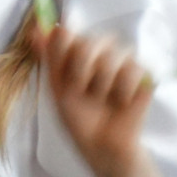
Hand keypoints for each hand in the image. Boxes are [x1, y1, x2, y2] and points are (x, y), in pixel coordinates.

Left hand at [32, 25, 165, 176]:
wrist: (103, 146)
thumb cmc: (79, 118)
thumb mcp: (57, 88)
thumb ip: (49, 57)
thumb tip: (33, 29)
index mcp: (77, 53)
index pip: (68, 33)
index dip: (63, 49)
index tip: (62, 70)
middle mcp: (100, 52)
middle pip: (91, 40)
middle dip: (82, 67)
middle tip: (81, 89)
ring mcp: (123, 61)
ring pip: (114, 51)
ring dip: (103, 80)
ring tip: (102, 98)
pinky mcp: (143, 74)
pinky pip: (134, 67)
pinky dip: (124, 88)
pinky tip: (121, 101)